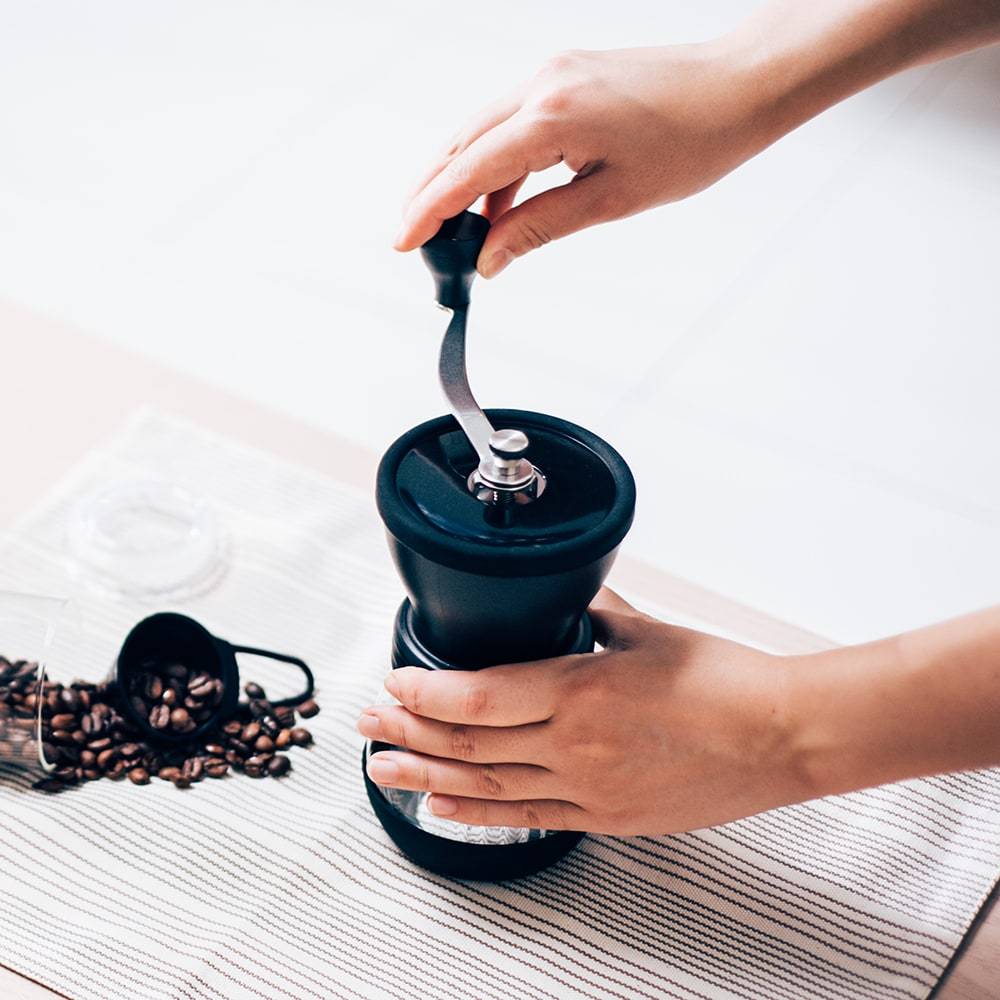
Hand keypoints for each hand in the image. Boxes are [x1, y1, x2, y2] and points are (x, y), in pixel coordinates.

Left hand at [357, 588, 812, 835]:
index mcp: (579, 689)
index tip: (394, 681)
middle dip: (408, 730)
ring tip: (383, 767)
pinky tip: (443, 807)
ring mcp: (587, 788)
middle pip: (468, 741)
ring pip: (486, 785)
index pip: (476, 694)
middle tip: (369, 721)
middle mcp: (573, 745)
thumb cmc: (725, 681)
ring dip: (426, 775)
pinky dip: (478, 813)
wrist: (782, 736)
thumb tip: (569, 595)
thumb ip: (597, 612)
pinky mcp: (606, 817)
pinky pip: (527, 818)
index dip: (423, 691)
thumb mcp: (649, 631)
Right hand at [394, 43, 775, 277]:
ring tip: (451, 230)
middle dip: (430, 192)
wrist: (736, 87)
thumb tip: (489, 258)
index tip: (403, 242)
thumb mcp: (611, 200)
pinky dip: (494, 161)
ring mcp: (550, 72)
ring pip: (479, 130)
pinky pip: (509, 121)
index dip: (430, 210)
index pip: (470, 170)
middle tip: (412, 239)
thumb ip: (539, 228)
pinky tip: (496, 202)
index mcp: (554, 115)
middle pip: (460, 143)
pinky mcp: (562, 73)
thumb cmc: (691, 142)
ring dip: (459, 178)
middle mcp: (542, 83)